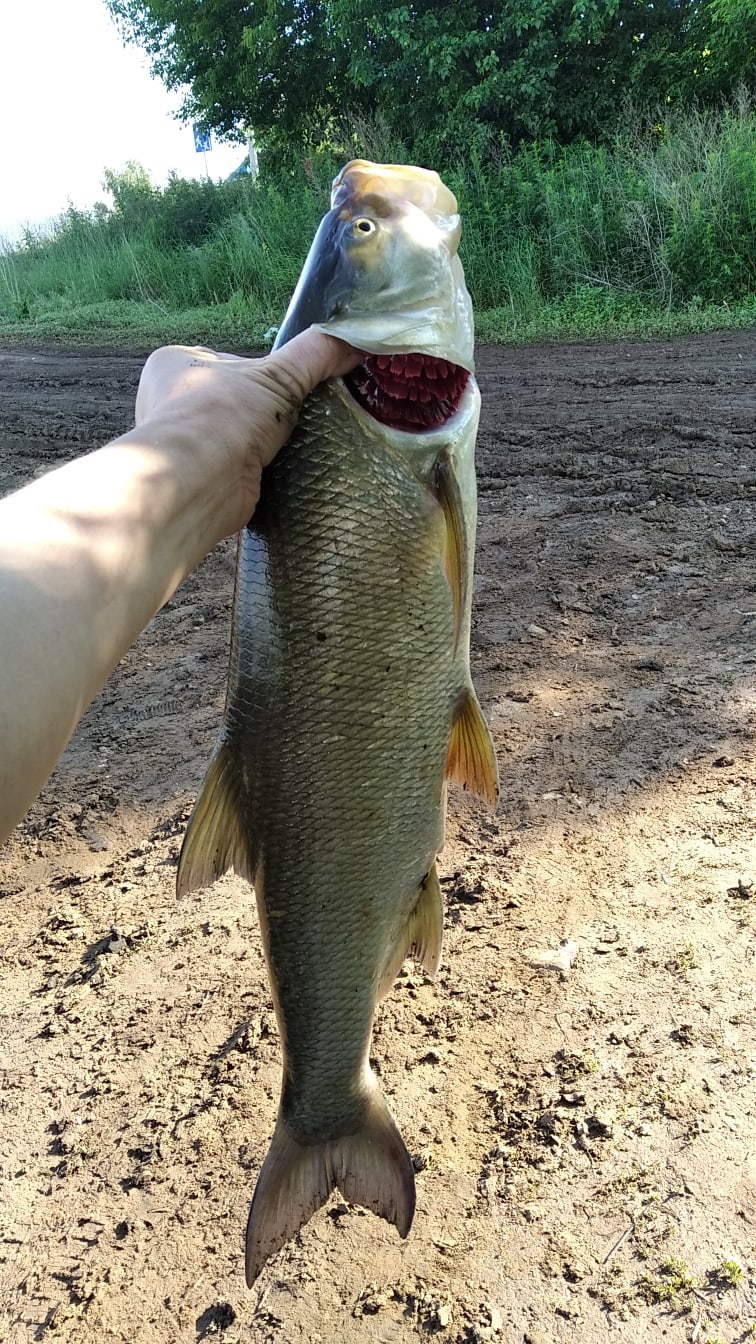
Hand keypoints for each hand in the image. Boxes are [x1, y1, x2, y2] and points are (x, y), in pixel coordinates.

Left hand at [134, 329, 360, 538]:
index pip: (229, 363)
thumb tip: (354, 342)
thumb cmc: (222, 416)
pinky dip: (255, 472)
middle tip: (292, 420)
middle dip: (261, 414)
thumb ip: (314, 354)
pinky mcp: (198, 479)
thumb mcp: (279, 376)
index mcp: (174, 363)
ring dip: (258, 445)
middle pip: (233, 402)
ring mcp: (182, 444)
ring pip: (233, 437)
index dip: (261, 375)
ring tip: (287, 447)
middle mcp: (168, 402)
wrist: (199, 482)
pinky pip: (234, 469)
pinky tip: (275, 472)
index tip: (287, 388)